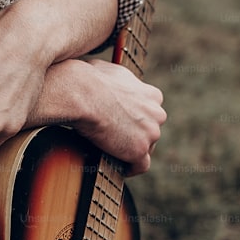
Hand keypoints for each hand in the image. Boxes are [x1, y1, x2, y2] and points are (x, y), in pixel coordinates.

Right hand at [32, 59, 166, 175]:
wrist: (82, 93)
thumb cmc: (89, 79)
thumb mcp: (111, 71)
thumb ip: (119, 79)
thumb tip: (106, 75)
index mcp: (153, 95)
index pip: (150, 113)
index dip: (136, 121)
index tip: (122, 126)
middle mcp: (157, 113)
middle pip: (151, 132)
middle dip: (136, 137)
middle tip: (115, 141)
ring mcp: (151, 133)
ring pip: (146, 149)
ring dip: (131, 151)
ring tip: (112, 153)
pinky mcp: (139, 149)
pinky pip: (140, 166)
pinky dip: (130, 168)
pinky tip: (118, 167)